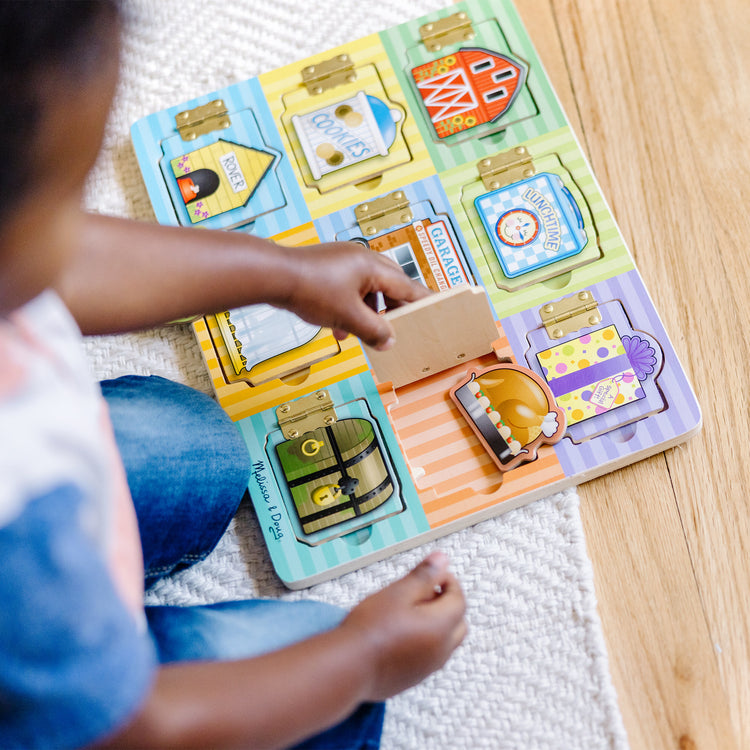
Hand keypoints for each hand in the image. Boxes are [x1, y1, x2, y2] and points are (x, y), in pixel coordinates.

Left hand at [280, 241, 430, 349]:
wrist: (273, 276)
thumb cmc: (310, 288)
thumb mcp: (348, 317)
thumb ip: (373, 331)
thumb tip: (388, 340)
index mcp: (373, 267)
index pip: (407, 287)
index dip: (422, 302)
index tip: (436, 309)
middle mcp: (361, 259)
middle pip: (388, 287)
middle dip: (392, 311)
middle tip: (400, 328)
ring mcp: (343, 262)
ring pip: (367, 291)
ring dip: (368, 314)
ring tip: (362, 334)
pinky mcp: (328, 268)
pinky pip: (349, 290)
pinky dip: (349, 309)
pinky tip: (339, 328)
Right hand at [340, 551, 466, 700]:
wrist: (350, 665)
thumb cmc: (372, 627)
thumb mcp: (398, 592)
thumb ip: (424, 576)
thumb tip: (442, 560)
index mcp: (441, 627)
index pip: (459, 600)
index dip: (449, 582)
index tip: (434, 574)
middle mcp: (441, 650)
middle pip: (458, 623)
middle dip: (447, 604)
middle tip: (425, 591)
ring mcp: (429, 667)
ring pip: (446, 642)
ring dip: (438, 624)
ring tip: (411, 612)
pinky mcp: (415, 678)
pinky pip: (431, 657)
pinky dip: (426, 642)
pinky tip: (402, 634)